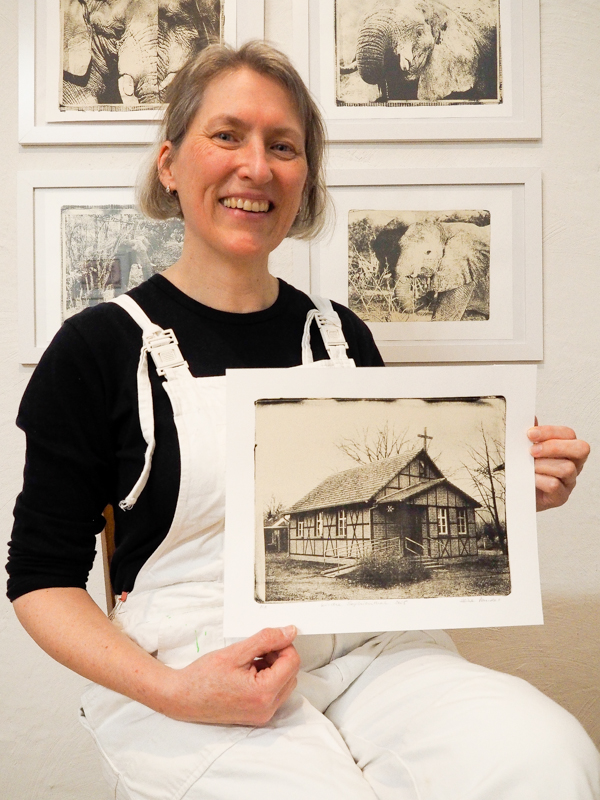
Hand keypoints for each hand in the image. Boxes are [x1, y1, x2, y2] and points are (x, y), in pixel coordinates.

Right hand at [162, 626, 299, 725]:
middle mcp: (267, 708)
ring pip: (285, 683)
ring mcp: (262, 715)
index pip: (293, 662)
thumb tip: (290, 632)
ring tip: (248, 662)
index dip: (283, 645)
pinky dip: (267, 679)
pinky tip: (247, 673)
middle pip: (292, 673)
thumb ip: (266, 639)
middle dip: (278, 657)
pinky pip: (274, 694)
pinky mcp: (257, 716)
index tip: (267, 640)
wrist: (182, 698)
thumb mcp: (236, 651)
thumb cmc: (203, 677)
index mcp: (264, 693)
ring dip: (273, 668)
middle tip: (255, 651)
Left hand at [528, 423, 589, 511]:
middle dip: (554, 447)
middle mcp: (573, 464)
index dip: (550, 432)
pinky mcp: (561, 497)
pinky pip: (555, 485)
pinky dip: (539, 480)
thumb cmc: (525, 469)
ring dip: (543, 465)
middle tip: (532, 451)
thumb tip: (531, 418)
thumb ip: (531, 435)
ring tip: (528, 467)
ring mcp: (569, 482)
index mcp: (567, 448)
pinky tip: (529, 479)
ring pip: (567, 468)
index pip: (568, 434)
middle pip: (580, 449)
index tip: (530, 434)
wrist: (516, 493)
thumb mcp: (526, 449)